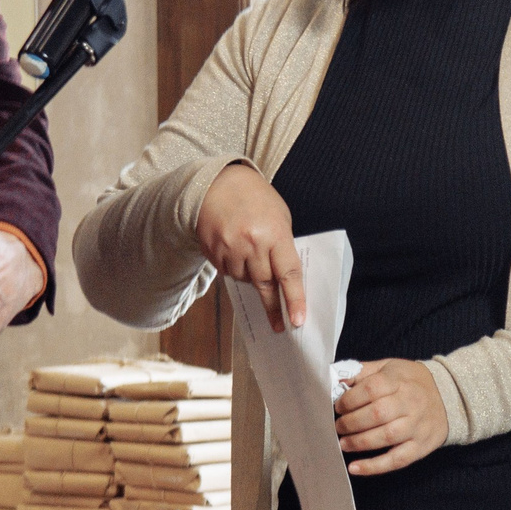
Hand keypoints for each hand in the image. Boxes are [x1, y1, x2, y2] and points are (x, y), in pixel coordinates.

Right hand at [196, 162, 304, 331]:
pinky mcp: (212, 251)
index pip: (288, 273)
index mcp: (275, 233)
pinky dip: (234, 268)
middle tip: (279, 326)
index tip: (297, 320)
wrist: (216, 183)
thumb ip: (283, 246)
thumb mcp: (279, 216)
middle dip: (273, 307)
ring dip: (251, 277)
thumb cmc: (255, 199)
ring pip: (245, 280)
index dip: (294, 299)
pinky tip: (234, 250)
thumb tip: (284, 279)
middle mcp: (252, 243)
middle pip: (265, 284)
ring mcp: (229, 248)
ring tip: (251, 254)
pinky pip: (228, 272)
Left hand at [336, 359, 448, 475]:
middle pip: (377, 414)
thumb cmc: (411, 382)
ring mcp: (417, 426)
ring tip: (343, 444)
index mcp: (399, 380)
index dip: (350, 399)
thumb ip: (363, 372)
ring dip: (359, 443)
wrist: (449, 396)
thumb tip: (336, 378)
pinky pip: (397, 459)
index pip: (372, 389)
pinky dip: (374, 466)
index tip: (338, 406)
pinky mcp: (420, 447)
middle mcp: (410, 403)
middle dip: (351, 422)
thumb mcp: (389, 367)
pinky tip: (355, 468)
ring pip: (386, 437)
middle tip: (338, 426)